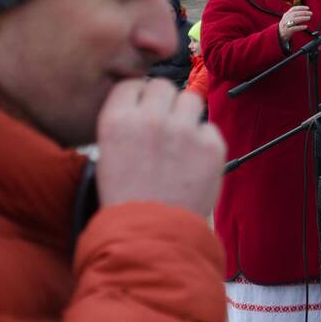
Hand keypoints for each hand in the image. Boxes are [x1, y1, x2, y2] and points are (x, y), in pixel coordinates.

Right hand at [96, 78, 224, 216]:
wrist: (152, 236)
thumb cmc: (126, 201)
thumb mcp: (108, 156)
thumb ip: (127, 124)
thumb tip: (148, 104)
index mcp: (117, 120)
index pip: (132, 85)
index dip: (138, 99)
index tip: (141, 113)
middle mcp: (151, 119)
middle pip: (163, 86)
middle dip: (164, 103)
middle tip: (163, 128)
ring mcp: (184, 130)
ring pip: (191, 100)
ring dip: (186, 116)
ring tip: (180, 144)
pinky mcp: (212, 145)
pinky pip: (210, 128)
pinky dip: (205, 142)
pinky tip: (193, 164)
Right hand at [279, 5, 312, 42]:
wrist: (279, 35)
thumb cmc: (286, 26)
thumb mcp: (289, 19)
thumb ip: (295, 15)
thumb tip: (306, 13)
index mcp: (286, 15)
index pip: (293, 9)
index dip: (301, 7)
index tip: (308, 8)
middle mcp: (286, 19)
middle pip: (295, 14)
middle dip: (303, 13)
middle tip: (310, 13)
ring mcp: (286, 25)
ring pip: (294, 20)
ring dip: (302, 18)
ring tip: (309, 18)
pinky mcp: (287, 31)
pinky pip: (294, 28)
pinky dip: (300, 27)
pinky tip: (305, 26)